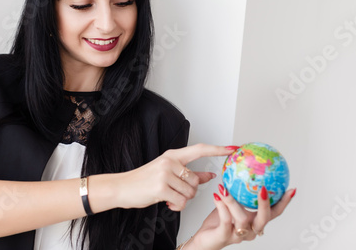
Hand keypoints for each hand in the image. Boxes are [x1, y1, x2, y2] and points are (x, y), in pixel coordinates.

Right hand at [114, 144, 235, 210]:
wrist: (122, 187)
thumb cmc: (145, 180)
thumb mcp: (168, 172)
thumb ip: (191, 173)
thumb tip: (211, 174)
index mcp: (173, 155)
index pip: (200, 149)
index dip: (218, 149)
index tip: (233, 148)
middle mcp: (170, 161)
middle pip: (196, 181)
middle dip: (189, 191)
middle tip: (174, 191)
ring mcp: (165, 174)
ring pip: (190, 193)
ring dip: (181, 199)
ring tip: (168, 196)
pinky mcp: (161, 188)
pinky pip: (181, 202)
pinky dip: (176, 206)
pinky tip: (165, 202)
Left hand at [186, 185, 295, 249]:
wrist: (206, 239)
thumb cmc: (220, 220)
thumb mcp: (233, 203)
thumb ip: (239, 191)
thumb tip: (246, 169)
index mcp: (256, 222)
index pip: (274, 213)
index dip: (284, 202)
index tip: (291, 189)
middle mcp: (251, 230)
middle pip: (264, 219)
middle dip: (265, 203)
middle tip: (263, 188)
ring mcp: (239, 235)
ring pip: (241, 218)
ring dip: (233, 201)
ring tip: (225, 187)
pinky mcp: (224, 236)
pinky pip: (225, 220)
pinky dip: (221, 206)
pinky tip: (216, 194)